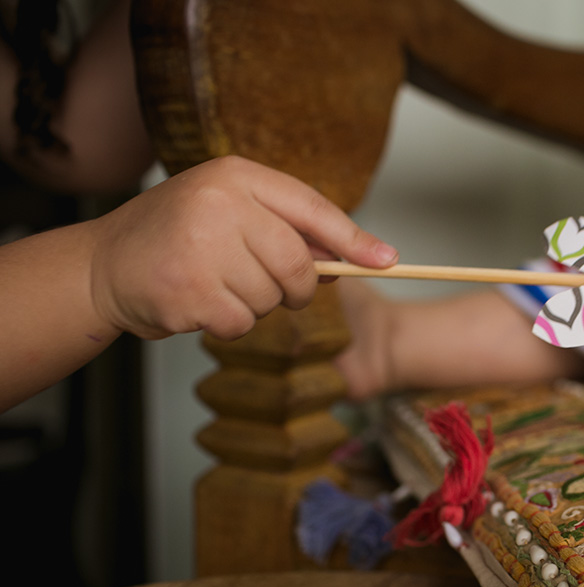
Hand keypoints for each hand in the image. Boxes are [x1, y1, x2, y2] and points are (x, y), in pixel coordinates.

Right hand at [88, 155, 396, 339]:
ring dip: (253, 305)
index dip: (354, 239)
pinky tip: (198, 303)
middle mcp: (218, 203)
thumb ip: (293, 229)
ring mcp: (200, 247)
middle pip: (298, 265)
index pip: (312, 208)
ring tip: (213, 282)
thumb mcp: (233, 213)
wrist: (103, 265)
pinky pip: (242, 323)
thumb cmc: (178, 237)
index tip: (388, 260)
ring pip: (271, 299)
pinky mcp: (187, 292)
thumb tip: (368, 255)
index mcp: (235, 175)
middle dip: (293, 288)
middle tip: (265, 285)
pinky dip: (228, 323)